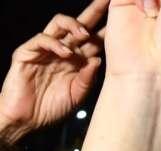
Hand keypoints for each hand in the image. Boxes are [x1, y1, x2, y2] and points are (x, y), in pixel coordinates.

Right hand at [0, 0, 108, 142]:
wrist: (26, 120)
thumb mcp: (78, 94)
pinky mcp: (27, 54)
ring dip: (73, 25)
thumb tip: (98, 60)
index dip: (108, 28)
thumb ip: (88, 78)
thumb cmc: (53, 108)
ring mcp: (45, 50)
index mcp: (79, 59)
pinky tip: (65, 53)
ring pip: (59, 24)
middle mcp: (64, 50)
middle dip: (94, 10)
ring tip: (85, 34)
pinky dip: (54, 44)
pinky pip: (41, 40)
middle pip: (80, 24)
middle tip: (107, 0)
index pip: (95, 38)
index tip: (127, 20)